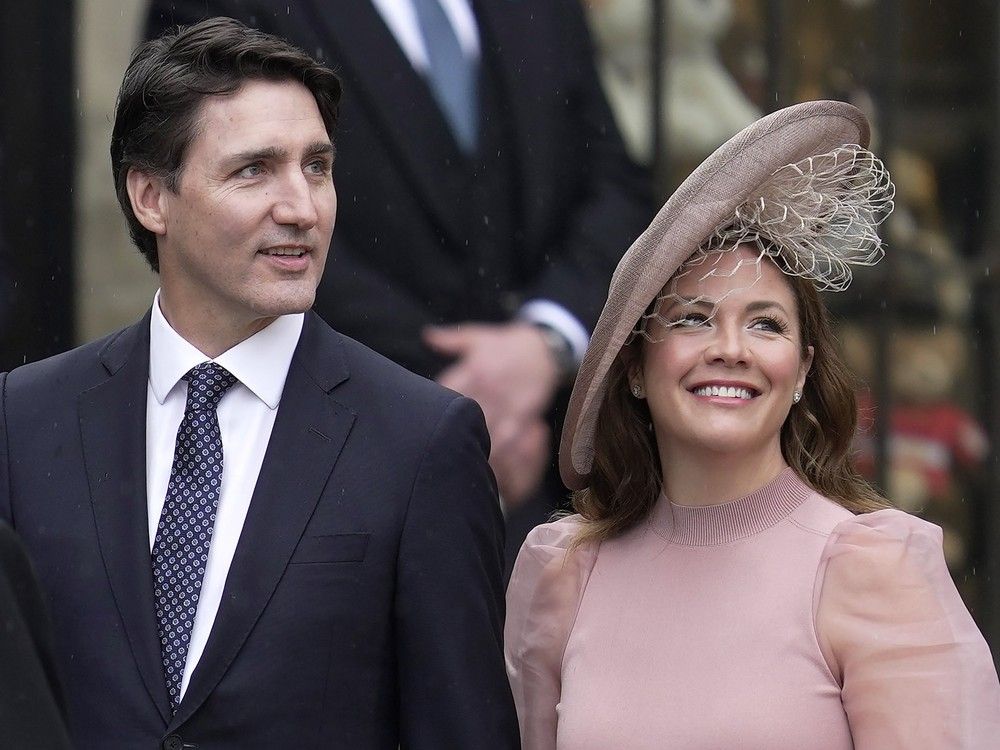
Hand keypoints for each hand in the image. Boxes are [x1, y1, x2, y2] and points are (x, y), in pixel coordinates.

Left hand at [424, 322, 561, 502]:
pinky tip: (485, 466)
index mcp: (473, 368)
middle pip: (462, 414)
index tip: (420, 421)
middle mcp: (489, 385)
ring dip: (470, 446)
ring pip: (484, 429)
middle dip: (447, 431)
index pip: (446, 390)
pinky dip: (497, 452)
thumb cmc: (505, 344)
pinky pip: (508, 437)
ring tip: (452, 466)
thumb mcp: (478, 337)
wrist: (543, 348)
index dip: (432, 407)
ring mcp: (507, 401)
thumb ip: (450, 340)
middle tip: (429, 451)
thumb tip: (427, 336)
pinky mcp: (523, 413)